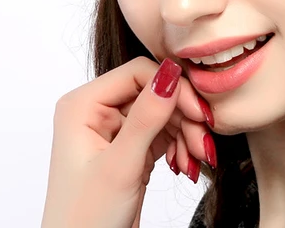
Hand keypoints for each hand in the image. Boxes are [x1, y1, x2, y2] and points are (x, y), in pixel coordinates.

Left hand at [41, 57, 215, 227]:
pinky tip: (185, 165)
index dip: (172, 88)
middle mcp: (96, 110)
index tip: (198, 113)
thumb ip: (147, 117)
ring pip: (163, 111)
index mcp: (82, 106)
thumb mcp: (119, 166)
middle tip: (203, 142)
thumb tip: (171, 72)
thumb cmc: (84, 221)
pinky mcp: (129, 146)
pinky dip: (179, 145)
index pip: (138, 73)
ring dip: (185, 133)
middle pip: (154, 91)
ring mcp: (114, 129)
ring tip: (196, 159)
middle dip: (183, 116)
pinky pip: (163, 131)